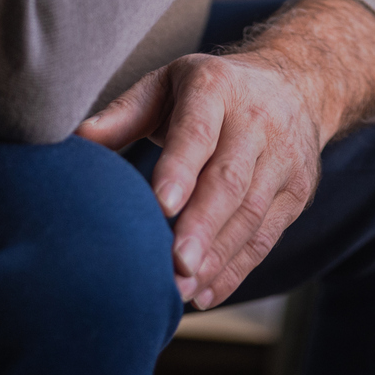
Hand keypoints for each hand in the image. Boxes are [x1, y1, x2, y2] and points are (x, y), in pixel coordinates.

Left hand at [77, 0, 374, 307]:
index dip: (181, 168)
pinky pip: (267, 236)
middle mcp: (257, 121)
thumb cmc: (210, 90)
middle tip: (175, 264)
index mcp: (216, 87)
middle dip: (202, 226)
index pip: (198, 130)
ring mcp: (283, 158)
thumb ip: (123, 115)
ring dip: (217, 256)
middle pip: (230, 179)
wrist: (295, 82)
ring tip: (183, 288)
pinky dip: (236, 269)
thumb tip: (76, 143)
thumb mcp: (166, 85)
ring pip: (251, 213)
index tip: (161, 206)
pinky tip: (206, 292)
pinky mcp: (298, 191)